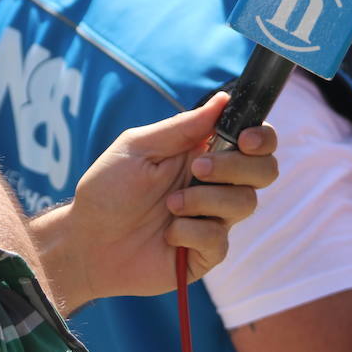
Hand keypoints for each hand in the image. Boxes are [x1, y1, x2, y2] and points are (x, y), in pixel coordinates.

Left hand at [36, 93, 278, 311]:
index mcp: (204, 153)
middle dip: (235, 167)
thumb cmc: (108, 189)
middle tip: (197, 169)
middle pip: (265, 171)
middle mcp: (216, 185)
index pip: (255, 141)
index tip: (243, 140)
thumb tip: (223, 98)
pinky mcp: (205, 253)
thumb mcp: (139, 147)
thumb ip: (183, 127)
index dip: (261, 138)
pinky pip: (220, 239)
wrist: (86, 241)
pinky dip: (191, 232)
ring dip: (204, 200)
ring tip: (170, 205)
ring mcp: (213, 219)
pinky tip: (168, 234)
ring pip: (245, 203)